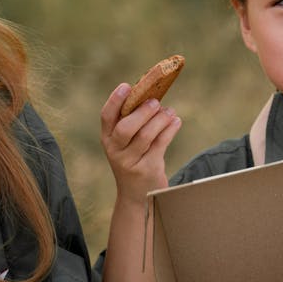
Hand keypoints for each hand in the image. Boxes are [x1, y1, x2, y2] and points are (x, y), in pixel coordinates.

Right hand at [101, 83, 181, 204]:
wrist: (138, 195)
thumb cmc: (134, 160)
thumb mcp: (127, 143)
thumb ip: (134, 122)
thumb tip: (153, 96)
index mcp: (107, 139)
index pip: (106, 116)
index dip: (115, 100)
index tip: (126, 86)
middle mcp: (115, 151)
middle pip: (125, 128)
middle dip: (142, 112)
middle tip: (155, 101)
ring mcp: (130, 162)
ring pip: (145, 136)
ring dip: (160, 120)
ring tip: (170, 112)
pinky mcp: (148, 170)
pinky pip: (160, 145)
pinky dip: (170, 130)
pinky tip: (176, 121)